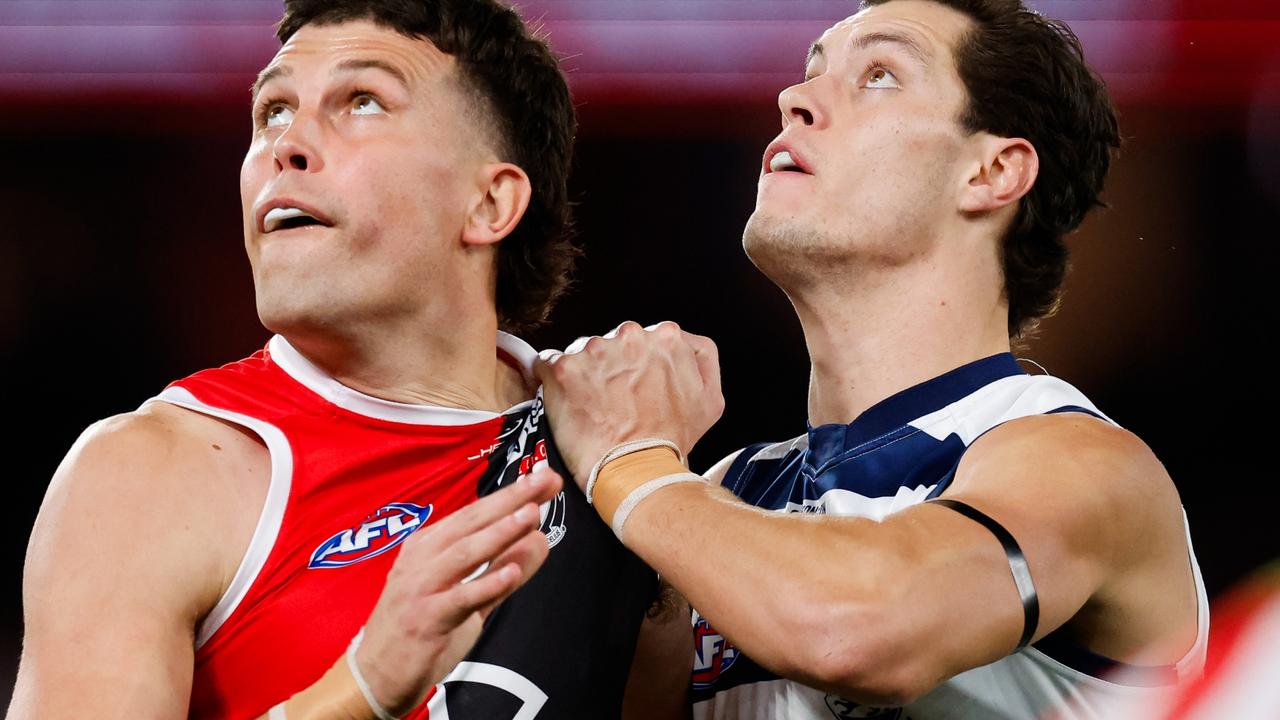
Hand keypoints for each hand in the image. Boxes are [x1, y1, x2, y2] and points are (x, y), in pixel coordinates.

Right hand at [354, 470, 561, 715]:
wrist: (374, 675)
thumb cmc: (419, 630)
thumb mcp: (469, 598)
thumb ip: (503, 571)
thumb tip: (539, 540)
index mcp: (430, 546)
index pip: (476, 513)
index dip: (512, 494)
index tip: (545, 478)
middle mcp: (423, 559)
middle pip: (472, 522)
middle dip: (511, 500)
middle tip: (545, 481)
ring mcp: (421, 587)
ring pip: (464, 553)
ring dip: (499, 533)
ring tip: (530, 515)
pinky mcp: (424, 619)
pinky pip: (458, 599)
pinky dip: (485, 584)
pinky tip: (508, 574)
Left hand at [533, 321, 724, 487]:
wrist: (634, 469)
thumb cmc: (668, 441)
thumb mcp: (710, 400)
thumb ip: (702, 360)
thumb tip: (684, 345)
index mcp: (667, 337)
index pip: (646, 339)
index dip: (639, 365)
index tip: (633, 385)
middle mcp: (630, 335)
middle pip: (614, 342)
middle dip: (612, 366)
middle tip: (614, 400)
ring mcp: (594, 349)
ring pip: (584, 352)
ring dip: (585, 374)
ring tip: (592, 406)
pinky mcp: (563, 367)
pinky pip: (550, 363)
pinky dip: (555, 381)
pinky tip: (568, 402)